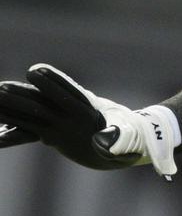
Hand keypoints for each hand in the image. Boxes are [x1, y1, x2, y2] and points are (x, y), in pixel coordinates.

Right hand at [0, 64, 178, 179]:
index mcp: (90, 108)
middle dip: (22, 94)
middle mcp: (73, 112)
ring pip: (34, 112)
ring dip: (13, 109)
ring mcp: (62, 121)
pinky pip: (32, 132)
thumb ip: (117, 138)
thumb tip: (105, 139)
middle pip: (45, 100)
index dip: (54, 82)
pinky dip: (15, 133)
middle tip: (0, 88)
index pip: (70, 92)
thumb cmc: (134, 136)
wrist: (131, 144)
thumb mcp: (128, 138)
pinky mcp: (56, 134)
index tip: (35, 71)